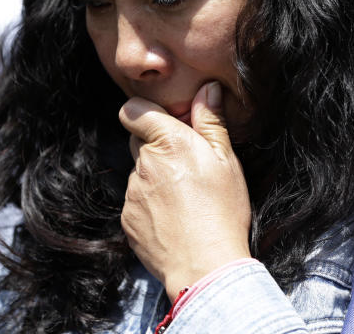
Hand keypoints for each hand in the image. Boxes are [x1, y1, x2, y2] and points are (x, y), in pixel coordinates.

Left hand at [120, 81, 251, 297]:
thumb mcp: (227, 160)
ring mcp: (131, 192)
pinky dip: (151, 203)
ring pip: (140, 172)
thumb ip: (212, 122)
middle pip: (139, 140)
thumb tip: (207, 88)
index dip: (146, 113)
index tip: (165, 122)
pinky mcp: (126, 218)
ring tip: (187, 198)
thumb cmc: (223, 209)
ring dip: (156, 177)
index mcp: (169, 142)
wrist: (205, 264)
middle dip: (158, 145)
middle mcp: (143, 163)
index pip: (133, 110)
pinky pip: (136, 200)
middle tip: (187, 164)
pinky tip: (175, 217)